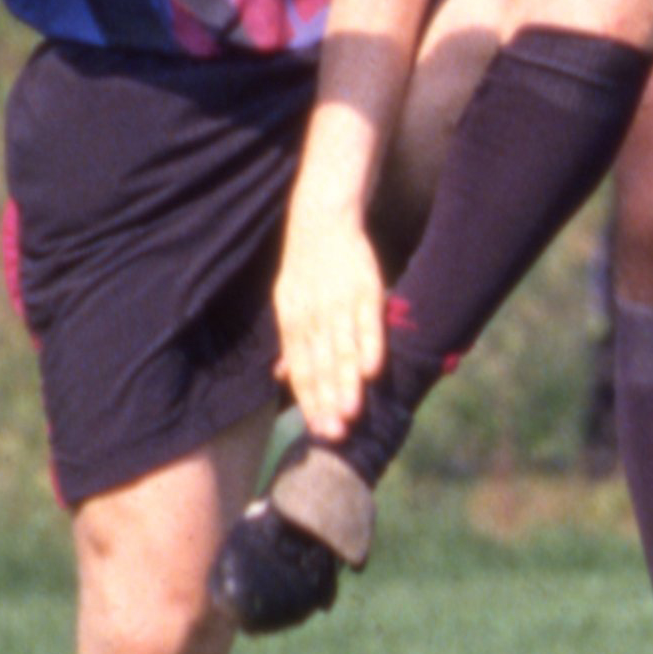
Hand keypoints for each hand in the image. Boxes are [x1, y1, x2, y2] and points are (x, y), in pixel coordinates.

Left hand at [271, 198, 383, 441]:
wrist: (322, 219)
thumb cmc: (305, 268)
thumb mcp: (287, 302)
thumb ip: (290, 341)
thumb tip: (280, 375)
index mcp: (292, 321)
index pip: (300, 369)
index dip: (310, 401)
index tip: (320, 430)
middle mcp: (312, 316)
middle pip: (319, 365)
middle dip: (327, 402)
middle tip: (335, 434)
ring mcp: (339, 303)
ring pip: (341, 349)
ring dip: (346, 382)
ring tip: (352, 412)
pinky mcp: (365, 289)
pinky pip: (367, 322)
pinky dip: (370, 345)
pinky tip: (372, 371)